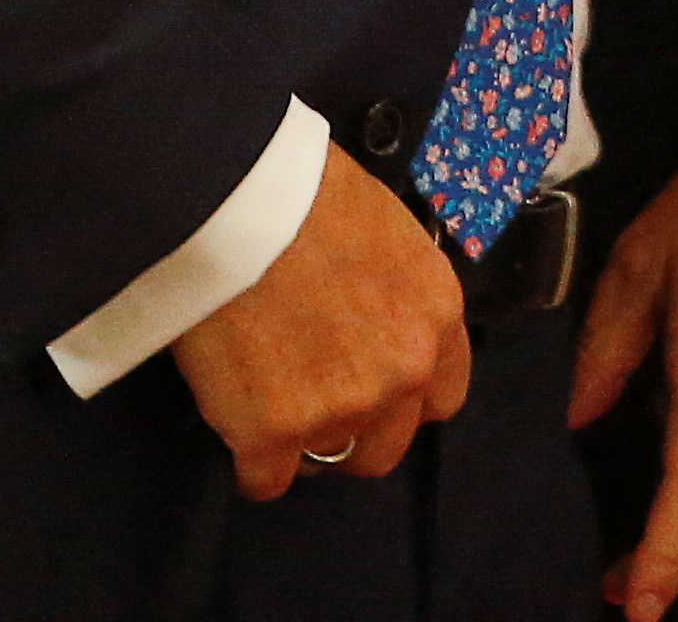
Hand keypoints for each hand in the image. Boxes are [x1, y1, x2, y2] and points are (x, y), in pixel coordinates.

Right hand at [173, 144, 472, 497]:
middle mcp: (404, 372)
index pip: (441, 396)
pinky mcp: (273, 434)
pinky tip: (237, 436)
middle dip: (354, 434)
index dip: (403, 400)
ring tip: (269, 412)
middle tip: (314, 408)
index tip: (373, 394)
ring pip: (329, 461)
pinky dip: (251, 467)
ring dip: (303, 446)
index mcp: (437, 316)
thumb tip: (372, 318)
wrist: (236, 203)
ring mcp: (341, 409)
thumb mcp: (387, 235)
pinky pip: (266, 481)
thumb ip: (395, 295)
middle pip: (387, 444)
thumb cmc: (305, 197)